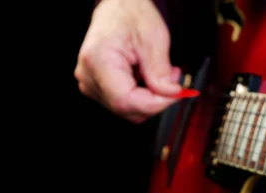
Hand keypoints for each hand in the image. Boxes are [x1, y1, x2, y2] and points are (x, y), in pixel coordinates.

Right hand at [74, 0, 181, 122]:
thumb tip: (170, 94)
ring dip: (150, 97)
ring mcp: (90, 83)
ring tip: (160, 73)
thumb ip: (161, 71)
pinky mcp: (97, 86)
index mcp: (99, 61)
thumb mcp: (153, 39)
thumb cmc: (131, 15)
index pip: (126, 101)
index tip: (176, 94)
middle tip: (172, 79)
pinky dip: (141, 95)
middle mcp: (89, 76)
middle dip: (155, 100)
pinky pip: (123, 102)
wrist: (118, 7)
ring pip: (127, 109)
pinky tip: (148, 77)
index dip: (155, 103)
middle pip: (126, 109)